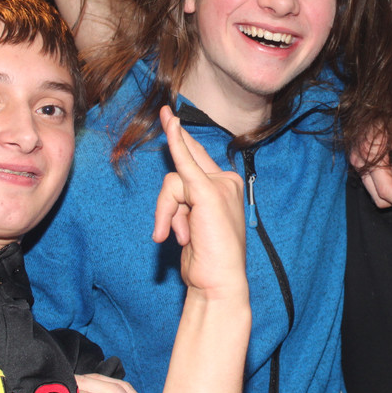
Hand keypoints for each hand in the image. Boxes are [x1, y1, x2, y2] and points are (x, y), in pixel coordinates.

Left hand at [152, 106, 246, 299]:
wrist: (219, 282)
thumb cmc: (206, 260)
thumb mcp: (191, 227)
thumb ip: (183, 205)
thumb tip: (170, 202)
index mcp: (227, 188)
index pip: (197, 160)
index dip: (183, 141)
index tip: (170, 118)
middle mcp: (227, 182)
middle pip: (183, 169)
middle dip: (171, 163)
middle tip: (164, 110)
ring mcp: (221, 184)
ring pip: (173, 182)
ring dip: (165, 212)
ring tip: (173, 237)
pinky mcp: (209, 191)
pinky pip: (185, 163)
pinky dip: (176, 142)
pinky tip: (170, 122)